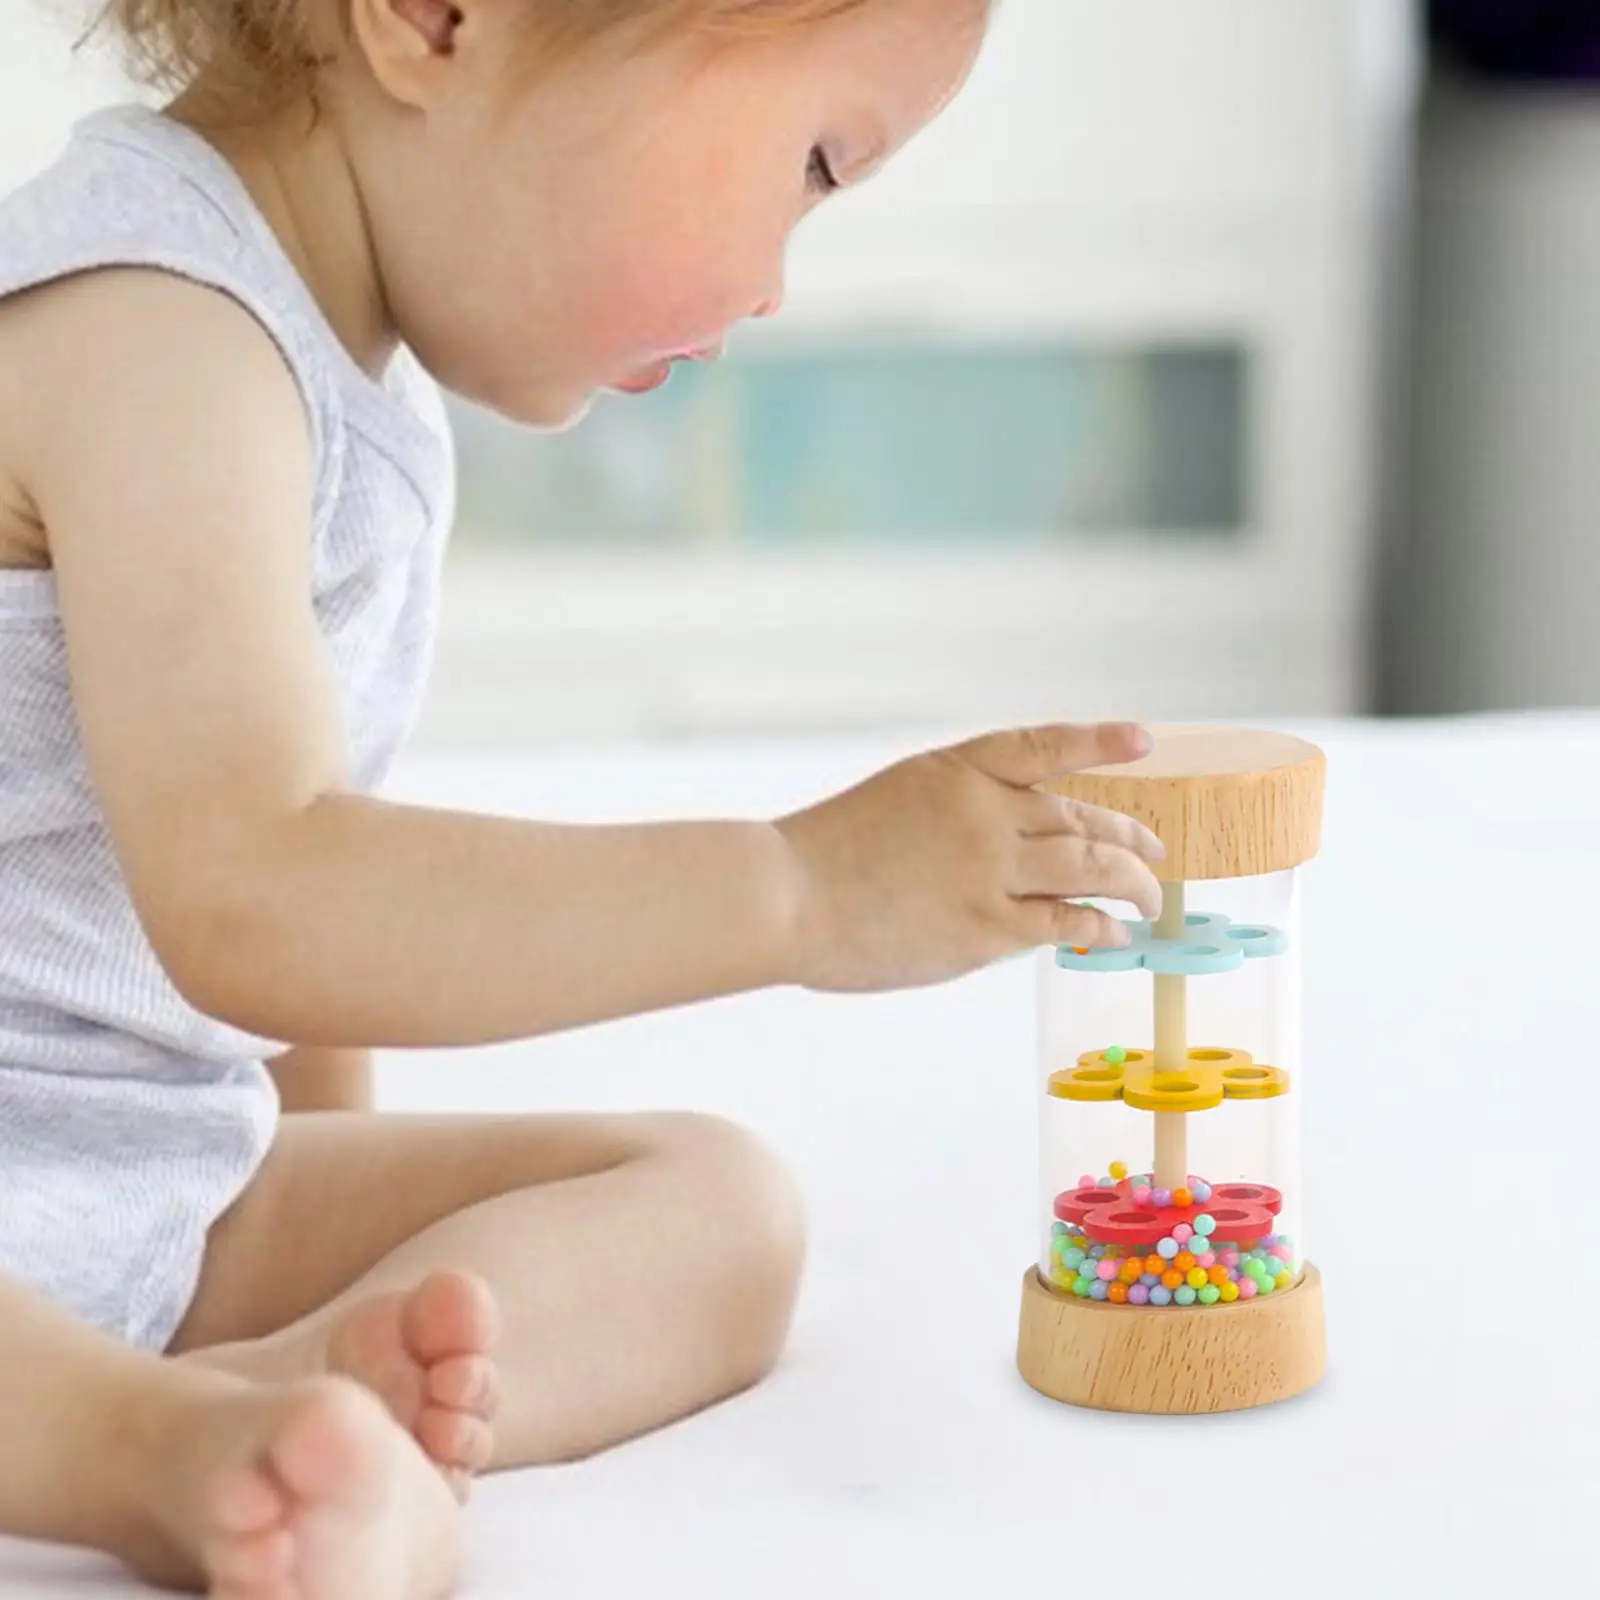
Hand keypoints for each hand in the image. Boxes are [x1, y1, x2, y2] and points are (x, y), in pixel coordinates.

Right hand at [773, 722, 1165, 992]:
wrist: (785, 896)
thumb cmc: (824, 857)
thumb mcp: (896, 802)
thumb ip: (958, 817)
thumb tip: (1017, 858)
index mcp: (955, 771)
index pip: (1043, 747)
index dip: (1099, 743)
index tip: (1143, 741)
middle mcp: (983, 809)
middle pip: (1080, 816)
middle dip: (1128, 834)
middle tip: (1154, 850)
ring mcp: (988, 866)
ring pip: (1089, 864)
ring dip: (1130, 881)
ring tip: (1149, 895)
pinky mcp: (986, 925)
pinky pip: (1065, 920)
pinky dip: (1098, 924)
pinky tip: (1113, 931)